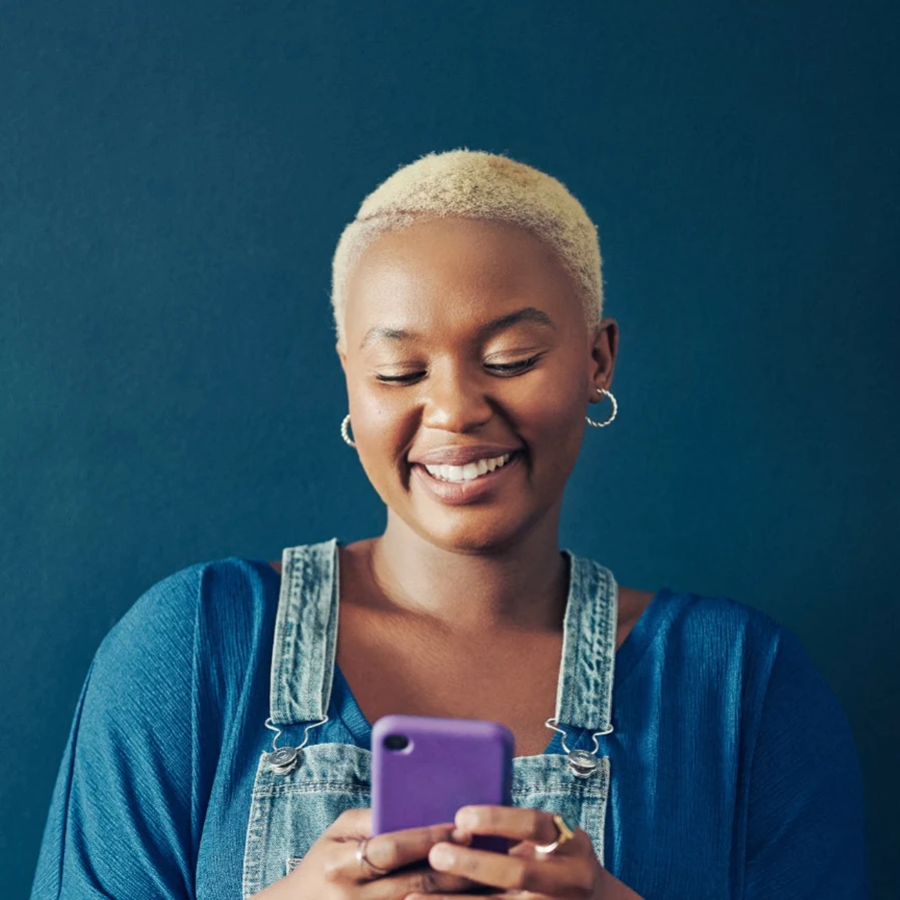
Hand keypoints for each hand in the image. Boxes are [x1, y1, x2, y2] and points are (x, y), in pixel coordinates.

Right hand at [250, 808, 480, 898]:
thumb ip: (372, 818)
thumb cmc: (324, 862)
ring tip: (491, 878)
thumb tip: (416, 806)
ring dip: (458, 894)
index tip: (461, 828)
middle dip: (454, 866)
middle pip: (415, 883)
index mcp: (340, 865)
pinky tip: (468, 898)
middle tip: (488, 851)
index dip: (427, 838)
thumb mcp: (337, 833)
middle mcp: (353, 899)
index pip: (391, 849)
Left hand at [407, 805, 622, 898]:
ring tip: (413, 899)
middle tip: (435, 853)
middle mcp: (567, 880)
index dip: (497, 820)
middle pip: (518, 872)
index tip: (460, 817)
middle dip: (474, 864)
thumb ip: (516, 829)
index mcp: (570, 844)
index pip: (534, 825)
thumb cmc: (558, 860)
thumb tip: (456, 818)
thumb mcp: (551, 838)